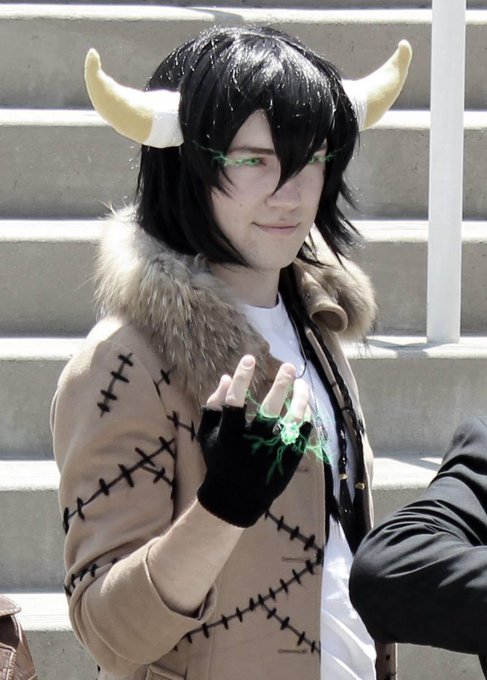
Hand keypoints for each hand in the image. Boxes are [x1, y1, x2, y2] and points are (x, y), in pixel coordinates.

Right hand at [197, 356, 310, 526]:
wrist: (236, 497)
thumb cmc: (220, 459)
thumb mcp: (208, 434)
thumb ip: (213, 405)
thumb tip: (227, 377)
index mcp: (229, 435)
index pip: (235, 402)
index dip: (242, 378)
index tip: (250, 358)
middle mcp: (252, 443)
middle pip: (269, 410)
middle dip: (280, 385)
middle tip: (288, 367)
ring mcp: (273, 452)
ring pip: (293, 421)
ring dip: (300, 399)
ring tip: (301, 383)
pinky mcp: (288, 459)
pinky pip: (302, 434)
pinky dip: (305, 416)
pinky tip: (304, 404)